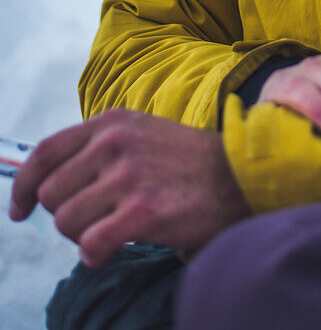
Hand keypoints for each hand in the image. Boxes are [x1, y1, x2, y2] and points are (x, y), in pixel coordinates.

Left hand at [9, 110, 249, 268]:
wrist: (241, 176)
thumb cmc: (189, 162)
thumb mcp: (141, 134)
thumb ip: (98, 148)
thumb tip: (47, 182)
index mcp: (112, 122)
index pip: (45, 153)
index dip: (22, 186)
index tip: (18, 210)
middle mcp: (115, 143)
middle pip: (51, 194)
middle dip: (66, 214)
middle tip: (95, 219)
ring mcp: (129, 176)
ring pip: (66, 222)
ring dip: (83, 235)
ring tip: (114, 228)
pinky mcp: (143, 211)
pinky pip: (89, 245)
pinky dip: (95, 254)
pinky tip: (113, 247)